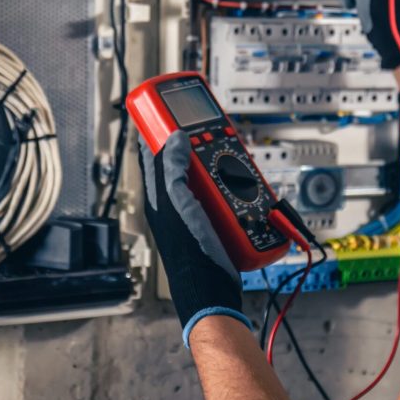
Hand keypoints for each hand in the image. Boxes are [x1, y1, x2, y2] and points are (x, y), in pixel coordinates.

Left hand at [139, 131, 251, 345]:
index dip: (160, 130)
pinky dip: (235, 186)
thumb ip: (172, 170)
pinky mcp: (215, 219)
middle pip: (186, 161)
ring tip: (232, 162)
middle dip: (199, 146)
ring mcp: (196, 210)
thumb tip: (175, 137)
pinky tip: (245, 186)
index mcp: (158, 195)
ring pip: (209, 175)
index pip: (153, 153)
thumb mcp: (177, 203)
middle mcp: (175, 200)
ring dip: (222, 166)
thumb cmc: (189, 251)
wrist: (213, 289)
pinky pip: (225, 194)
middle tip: (213, 134)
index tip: (170, 110)